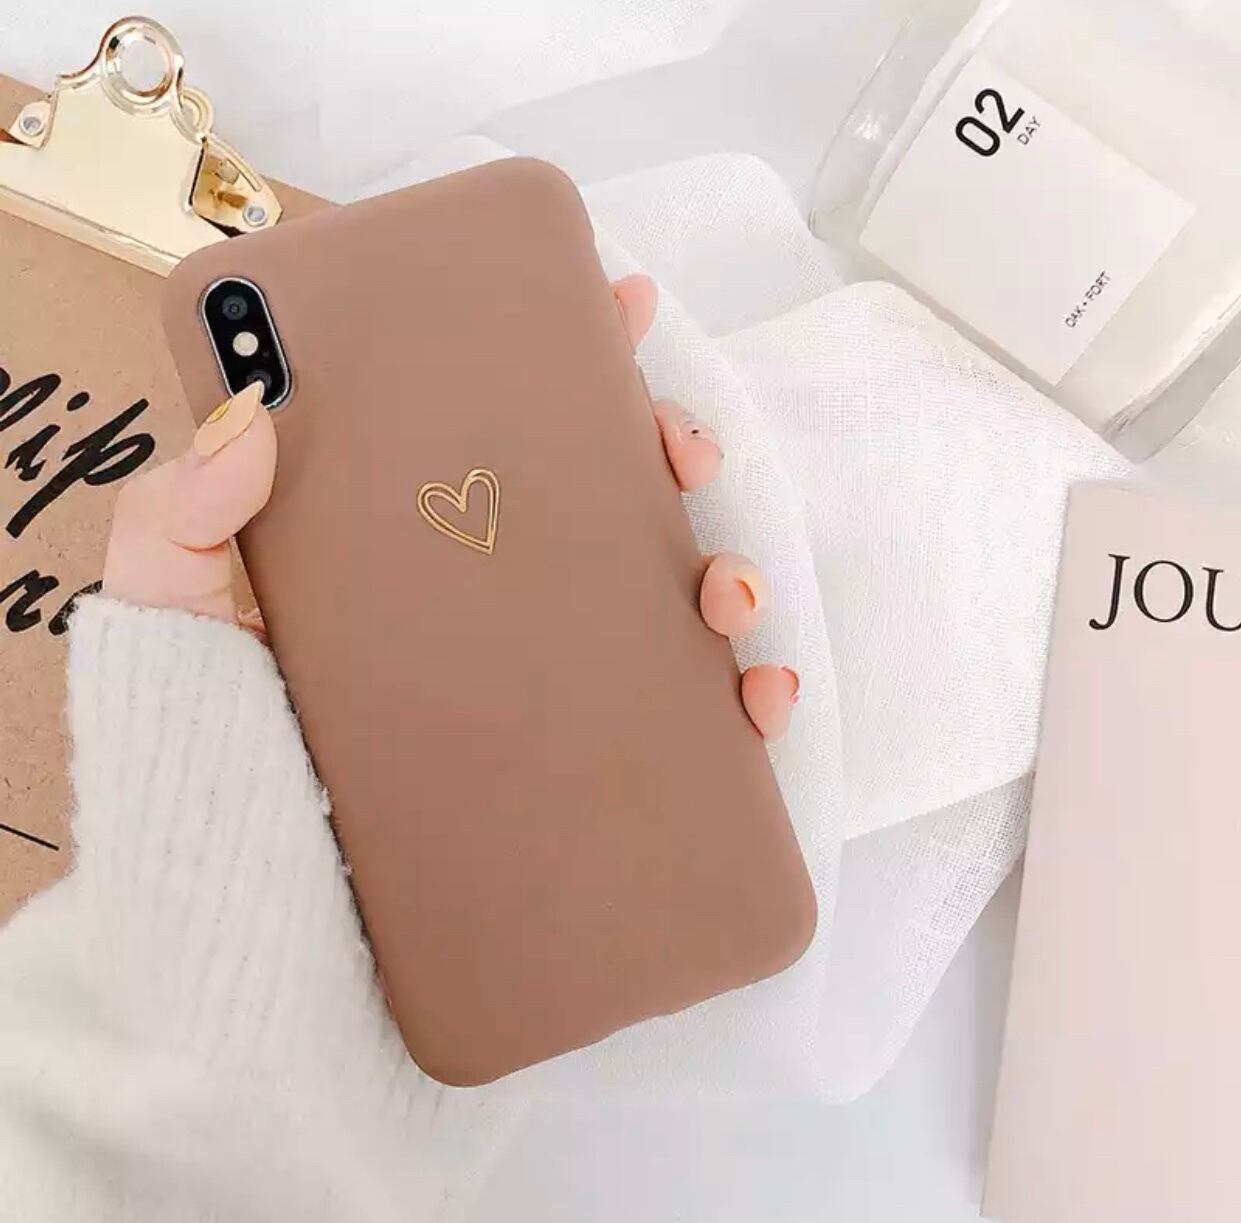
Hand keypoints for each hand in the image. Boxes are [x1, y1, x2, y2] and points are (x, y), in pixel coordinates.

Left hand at [103, 275, 797, 738]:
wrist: (245, 875)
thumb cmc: (206, 721)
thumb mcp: (176, 596)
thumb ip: (184, 508)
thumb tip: (249, 418)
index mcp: (422, 524)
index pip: (506, 414)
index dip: (576, 347)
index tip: (625, 300)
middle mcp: (495, 585)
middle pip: (610, 491)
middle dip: (672, 449)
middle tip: (682, 448)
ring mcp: (542, 671)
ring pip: (665, 598)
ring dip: (727, 574)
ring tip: (728, 593)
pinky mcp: (574, 757)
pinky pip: (680, 721)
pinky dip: (740, 705)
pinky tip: (756, 701)